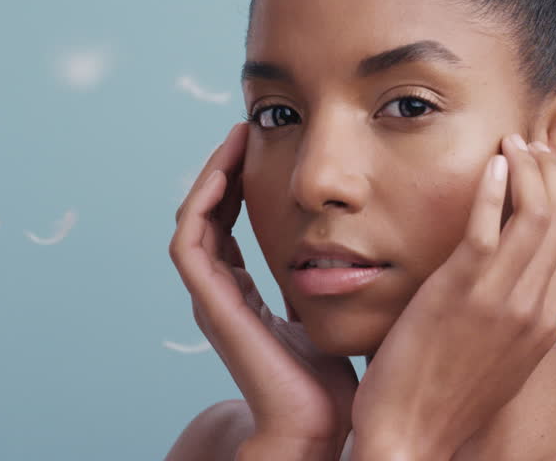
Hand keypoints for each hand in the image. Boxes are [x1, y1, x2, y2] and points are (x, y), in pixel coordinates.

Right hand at [168, 122, 358, 457]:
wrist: (319, 426)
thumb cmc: (334, 377)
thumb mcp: (335, 309)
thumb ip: (335, 275)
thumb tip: (365, 235)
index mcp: (246, 295)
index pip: (228, 225)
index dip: (240, 183)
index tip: (265, 144)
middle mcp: (222, 294)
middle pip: (207, 215)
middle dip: (224, 170)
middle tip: (248, 129)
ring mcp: (212, 300)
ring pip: (193, 221)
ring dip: (210, 176)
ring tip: (237, 138)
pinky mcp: (212, 305)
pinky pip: (189, 243)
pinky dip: (201, 204)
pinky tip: (226, 172)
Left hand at [349, 134, 555, 460]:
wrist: (411, 436)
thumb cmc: (441, 396)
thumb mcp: (495, 354)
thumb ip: (508, 312)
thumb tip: (505, 272)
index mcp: (545, 323)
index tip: (546, 169)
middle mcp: (533, 309)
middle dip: (551, 173)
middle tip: (529, 144)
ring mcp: (500, 300)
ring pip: (535, 215)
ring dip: (526, 168)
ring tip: (510, 143)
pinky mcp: (460, 292)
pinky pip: (488, 224)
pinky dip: (494, 186)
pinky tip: (490, 162)